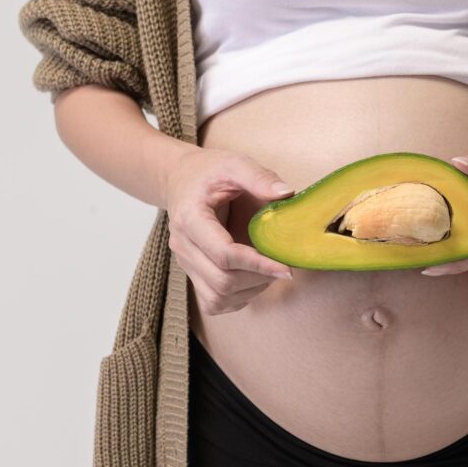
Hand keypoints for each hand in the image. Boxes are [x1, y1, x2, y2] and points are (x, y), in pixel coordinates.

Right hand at [163, 147, 297, 315]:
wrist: (181, 180)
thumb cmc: (209, 172)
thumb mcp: (234, 164)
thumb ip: (259, 177)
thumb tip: (286, 194)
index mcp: (190, 218)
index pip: (224, 255)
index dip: (258, 265)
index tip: (286, 267)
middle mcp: (182, 245)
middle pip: (222, 282)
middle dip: (259, 279)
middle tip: (283, 267)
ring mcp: (185, 263)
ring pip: (218, 298)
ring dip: (251, 291)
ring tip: (269, 272)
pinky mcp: (192, 274)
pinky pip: (213, 303)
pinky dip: (238, 299)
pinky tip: (254, 280)